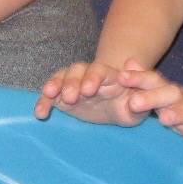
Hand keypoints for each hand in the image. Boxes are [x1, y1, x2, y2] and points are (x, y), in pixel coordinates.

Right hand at [33, 59, 147, 125]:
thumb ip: (142, 102)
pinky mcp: (63, 97)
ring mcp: (75, 84)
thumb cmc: (133, 105)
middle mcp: (90, 76)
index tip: (89, 89)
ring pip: (63, 77)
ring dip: (56, 84)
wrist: (121, 106)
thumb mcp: (142, 105)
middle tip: (71, 96)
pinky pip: (51, 96)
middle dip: (73, 81)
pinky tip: (40, 112)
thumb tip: (135, 102)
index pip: (100, 71)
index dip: (93, 77)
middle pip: (78, 70)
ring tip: (50, 94)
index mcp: (110, 76)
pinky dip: (44, 101)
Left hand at [116, 67, 182, 157]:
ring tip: (165, 119)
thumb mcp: (168, 97)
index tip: (120, 77)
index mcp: (172, 96)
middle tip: (133, 102)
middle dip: (153, 97)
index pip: (155, 83)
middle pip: (172, 96)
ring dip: (181, 114)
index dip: (138, 79)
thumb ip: (148, 82)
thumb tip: (127, 61)